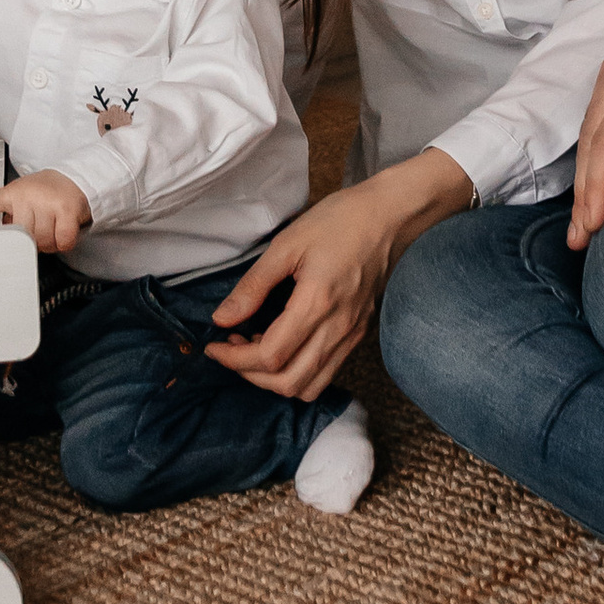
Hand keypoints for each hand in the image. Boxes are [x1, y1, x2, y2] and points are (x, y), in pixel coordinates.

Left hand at [0, 168, 89, 254]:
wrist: (77, 180)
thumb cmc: (47, 194)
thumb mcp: (22, 198)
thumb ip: (8, 217)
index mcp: (12, 192)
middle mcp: (28, 194)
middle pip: (20, 236)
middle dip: (30, 239)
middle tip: (37, 227)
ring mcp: (47, 201)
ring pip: (42, 241)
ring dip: (48, 242)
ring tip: (52, 225)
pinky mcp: (67, 209)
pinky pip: (61, 241)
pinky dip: (63, 243)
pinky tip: (63, 231)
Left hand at [208, 151, 473, 402]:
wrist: (389, 216)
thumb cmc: (339, 221)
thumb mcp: (287, 244)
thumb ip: (253, 286)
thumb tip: (223, 318)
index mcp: (317, 304)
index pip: (270, 357)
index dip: (234, 359)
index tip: (214, 346)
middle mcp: (338, 329)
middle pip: (288, 382)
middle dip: (250, 375)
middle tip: (231, 349)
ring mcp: (352, 335)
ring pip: (309, 386)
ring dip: (275, 379)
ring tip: (256, 349)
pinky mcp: (359, 334)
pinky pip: (326, 373)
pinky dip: (298, 373)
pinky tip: (284, 345)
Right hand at [568, 0, 603, 245]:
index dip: (598, 187)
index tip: (594, 224)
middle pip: (589, 141)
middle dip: (582, 192)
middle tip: (580, 238)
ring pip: (588, 130)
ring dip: (583, 174)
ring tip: (584, 218)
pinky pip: (595, 117)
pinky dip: (592, 151)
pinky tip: (595, 175)